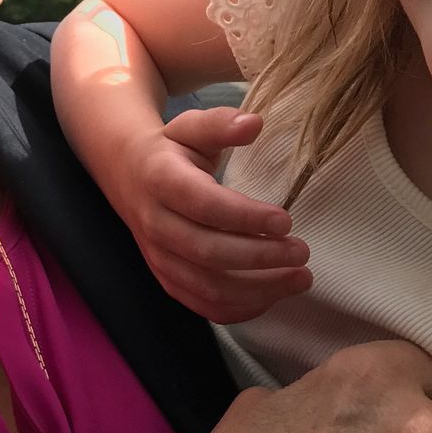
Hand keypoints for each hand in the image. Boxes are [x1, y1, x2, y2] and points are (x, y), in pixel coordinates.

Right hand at [107, 105, 309, 321]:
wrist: (129, 176)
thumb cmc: (171, 151)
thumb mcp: (190, 127)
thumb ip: (221, 124)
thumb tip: (255, 124)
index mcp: (161, 180)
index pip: (205, 206)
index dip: (246, 217)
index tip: (286, 220)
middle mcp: (155, 224)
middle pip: (208, 253)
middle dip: (260, 258)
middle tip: (302, 253)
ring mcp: (158, 257)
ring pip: (208, 287)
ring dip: (258, 289)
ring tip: (300, 278)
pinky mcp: (167, 280)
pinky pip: (202, 305)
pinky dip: (240, 308)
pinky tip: (272, 295)